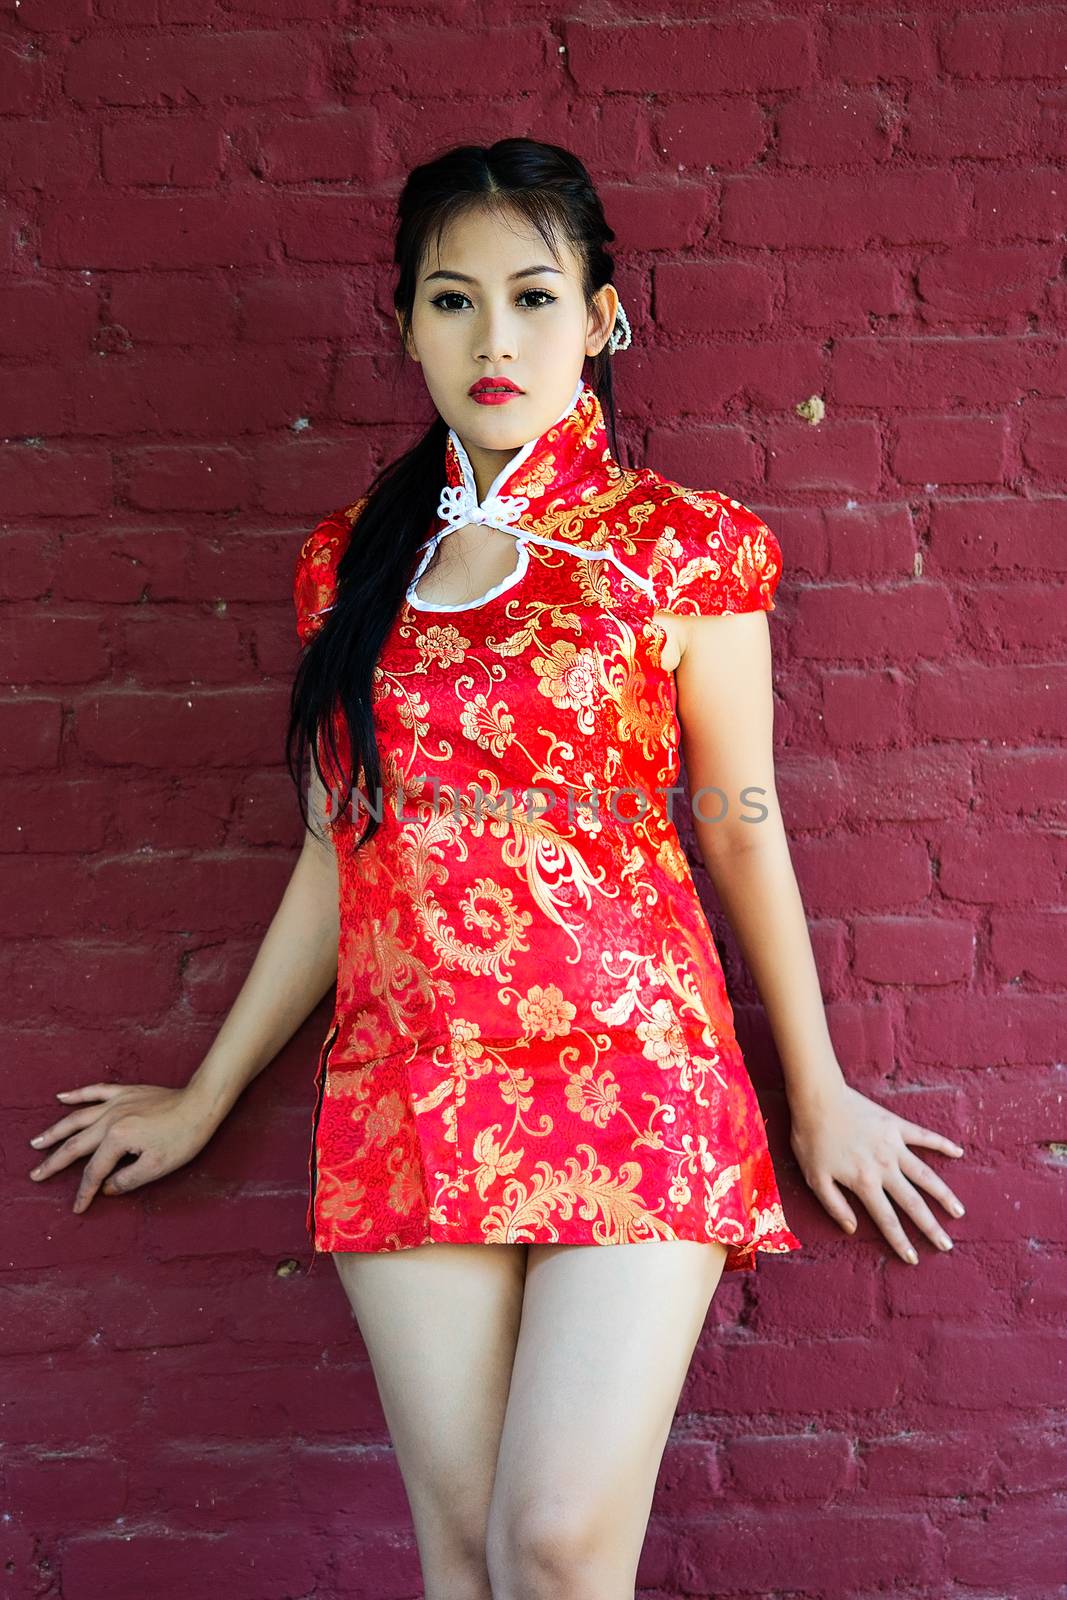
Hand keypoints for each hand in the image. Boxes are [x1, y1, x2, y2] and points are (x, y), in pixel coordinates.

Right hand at [27, 1082, 221, 1215]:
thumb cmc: (183, 1137)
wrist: (202, 1103)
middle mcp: (110, 1119)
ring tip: (36, 1142)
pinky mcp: (126, 1092)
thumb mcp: (157, 1168)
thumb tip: (107, 1188)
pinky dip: (76, 1095)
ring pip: (77, 1118)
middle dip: (54, 1163)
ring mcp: (116, 1103)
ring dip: (55, 1131)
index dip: (85, 1192)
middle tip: (36, 1175)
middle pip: (76, 1145)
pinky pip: (95, 1091)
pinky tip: (60, 1098)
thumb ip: (127, 1180)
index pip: (94, 1172)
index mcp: (117, 1139)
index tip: (78, 1208)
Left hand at [789, 1081, 965, 1264]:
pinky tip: (958, 1153)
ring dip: (944, 1194)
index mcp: (864, 1182)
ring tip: (959, 1211)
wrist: (817, 1098)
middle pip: (913, 1203)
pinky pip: (924, 1136)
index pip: (887, 1220)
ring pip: (926, 1175)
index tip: (914, 1258)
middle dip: (931, 1227)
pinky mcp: (896, 1126)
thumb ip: (834, 1205)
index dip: (901, 1242)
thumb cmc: (811, 1138)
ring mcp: (893, 1145)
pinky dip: (942, 1144)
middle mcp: (885, 1167)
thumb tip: (853, 1229)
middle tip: (947, 1245)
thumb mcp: (814, 1178)